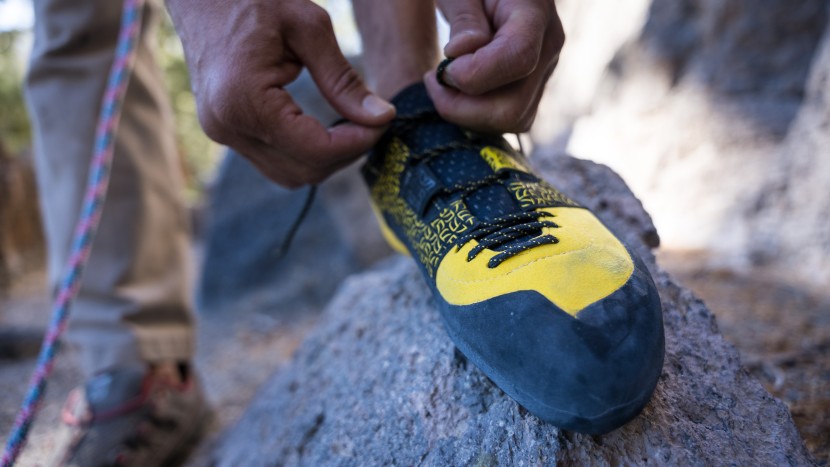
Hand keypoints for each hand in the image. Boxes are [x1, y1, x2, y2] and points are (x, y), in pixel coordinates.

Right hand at [166, 0, 394, 186]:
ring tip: (354, 125)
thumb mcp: (308, 28)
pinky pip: (275, 160)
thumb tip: (381, 117)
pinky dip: (306, 152)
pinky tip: (327, 127)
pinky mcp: (226, 131)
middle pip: (305, 170)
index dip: (358, 142)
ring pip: (290, 174)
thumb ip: (344, 79)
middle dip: (348, 152)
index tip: (384, 120)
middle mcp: (228, 127)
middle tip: (375, 120)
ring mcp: (223, 133)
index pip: (315, 150)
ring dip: (328, 157)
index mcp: (244, 101)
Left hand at [425, 0, 564, 132]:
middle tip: (434, 79)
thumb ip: (463, 17)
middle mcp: (548, 48)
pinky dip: (475, 115)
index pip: (518, 58)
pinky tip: (455, 90)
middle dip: (463, 106)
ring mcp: (543, 72)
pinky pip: (508, 120)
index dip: (475, 74)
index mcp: (534, 13)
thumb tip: (460, 53)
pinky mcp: (532, 88)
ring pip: (511, 121)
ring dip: (466, 113)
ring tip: (442, 82)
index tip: (445, 64)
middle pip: (513, 107)